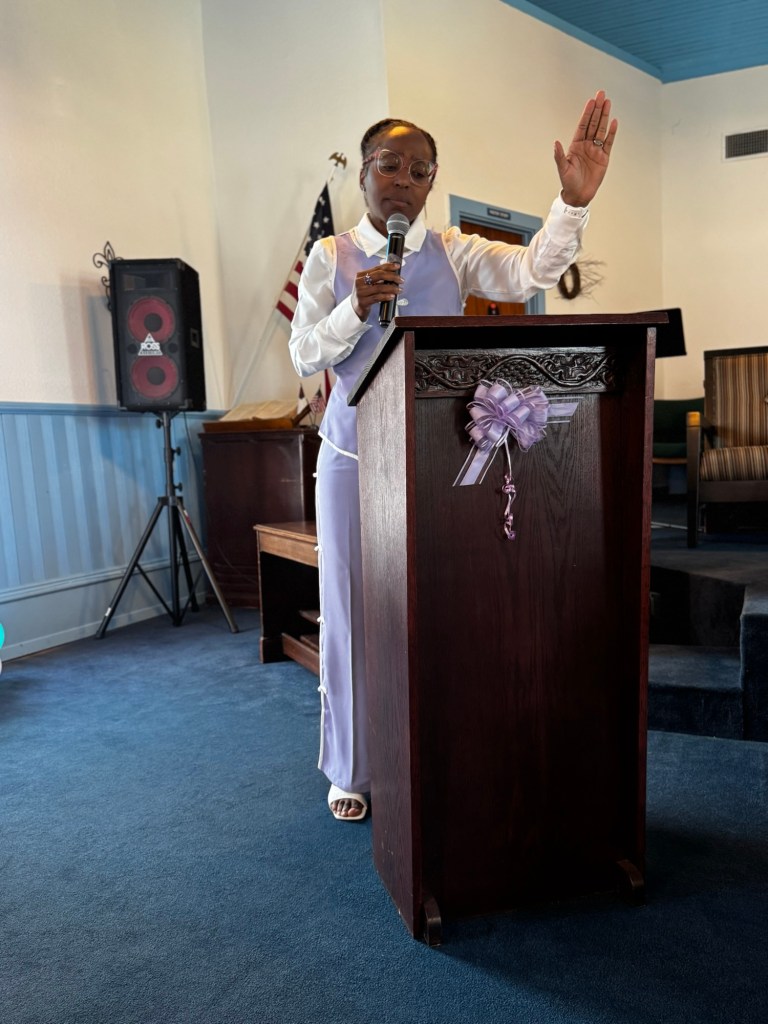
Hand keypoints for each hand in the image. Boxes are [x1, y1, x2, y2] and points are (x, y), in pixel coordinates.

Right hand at [351, 262, 402, 320]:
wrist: (354, 309)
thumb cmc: (364, 295)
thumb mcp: (367, 284)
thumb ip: (376, 277)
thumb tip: (393, 272)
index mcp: (361, 275)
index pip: (377, 268)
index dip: (389, 266)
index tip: (398, 266)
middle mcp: (359, 282)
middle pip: (379, 275)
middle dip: (392, 276)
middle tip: (401, 280)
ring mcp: (360, 292)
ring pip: (379, 287)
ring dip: (392, 288)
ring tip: (400, 290)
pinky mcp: (363, 302)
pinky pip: (377, 298)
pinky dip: (386, 296)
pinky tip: (392, 296)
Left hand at [554, 90, 617, 207]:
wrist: (578, 195)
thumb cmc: (568, 182)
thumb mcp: (563, 169)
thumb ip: (559, 156)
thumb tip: (555, 143)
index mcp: (576, 145)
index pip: (582, 125)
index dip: (587, 113)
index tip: (591, 101)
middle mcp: (586, 145)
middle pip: (593, 123)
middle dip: (597, 109)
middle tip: (601, 94)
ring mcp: (596, 150)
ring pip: (601, 129)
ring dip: (604, 116)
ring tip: (608, 102)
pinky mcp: (604, 157)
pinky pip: (609, 142)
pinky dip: (611, 132)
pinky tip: (613, 121)